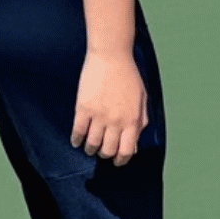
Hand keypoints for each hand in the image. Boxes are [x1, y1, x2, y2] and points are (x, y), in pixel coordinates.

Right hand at [71, 51, 147, 165]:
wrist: (111, 57)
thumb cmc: (129, 77)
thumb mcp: (143, 100)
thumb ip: (141, 122)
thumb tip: (135, 143)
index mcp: (133, 120)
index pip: (126, 151)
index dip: (121, 160)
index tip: (117, 161)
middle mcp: (116, 121)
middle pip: (108, 150)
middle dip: (105, 155)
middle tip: (102, 152)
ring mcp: (99, 115)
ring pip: (92, 144)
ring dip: (91, 149)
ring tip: (90, 148)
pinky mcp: (83, 108)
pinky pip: (78, 131)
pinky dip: (77, 139)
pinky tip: (77, 141)